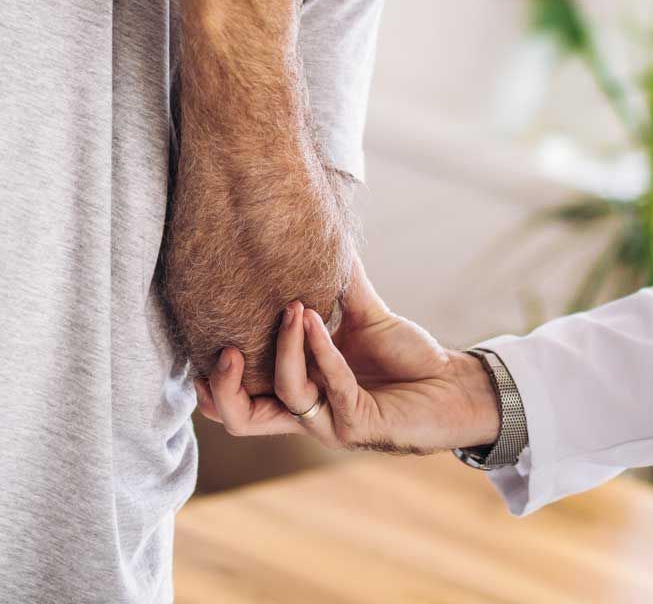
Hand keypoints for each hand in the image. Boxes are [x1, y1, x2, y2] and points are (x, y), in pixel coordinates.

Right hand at [195, 258, 500, 454]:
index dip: (213, 383)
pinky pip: (330, 386)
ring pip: (286, 396)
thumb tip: (324, 229)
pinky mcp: (360, 423)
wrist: (452, 384)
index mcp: (301, 392)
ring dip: (285, 349)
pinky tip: (316, 320)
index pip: (241, 399)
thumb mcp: (364, 313)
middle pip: (243, 420)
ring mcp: (332, 421)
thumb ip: (337, 283)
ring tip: (293, 308)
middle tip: (227, 347)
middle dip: (225, 388)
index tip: (200, 341)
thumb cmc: (408, 356)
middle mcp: (309, 413)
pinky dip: (320, 350)